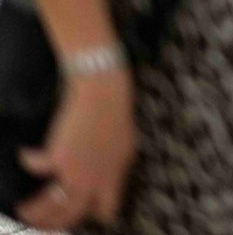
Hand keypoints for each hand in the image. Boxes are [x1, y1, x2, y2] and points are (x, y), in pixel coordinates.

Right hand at [16, 72, 133, 231]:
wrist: (104, 96)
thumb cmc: (117, 116)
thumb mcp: (126, 148)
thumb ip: (114, 169)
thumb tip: (109, 181)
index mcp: (112, 179)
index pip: (106, 212)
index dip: (94, 215)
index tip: (81, 214)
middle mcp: (92, 181)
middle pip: (70, 215)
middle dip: (53, 223)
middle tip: (41, 223)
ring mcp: (73, 171)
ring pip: (48, 204)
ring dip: (32, 209)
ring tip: (22, 207)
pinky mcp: (56, 157)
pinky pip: (35, 167)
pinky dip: (28, 160)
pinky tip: (25, 154)